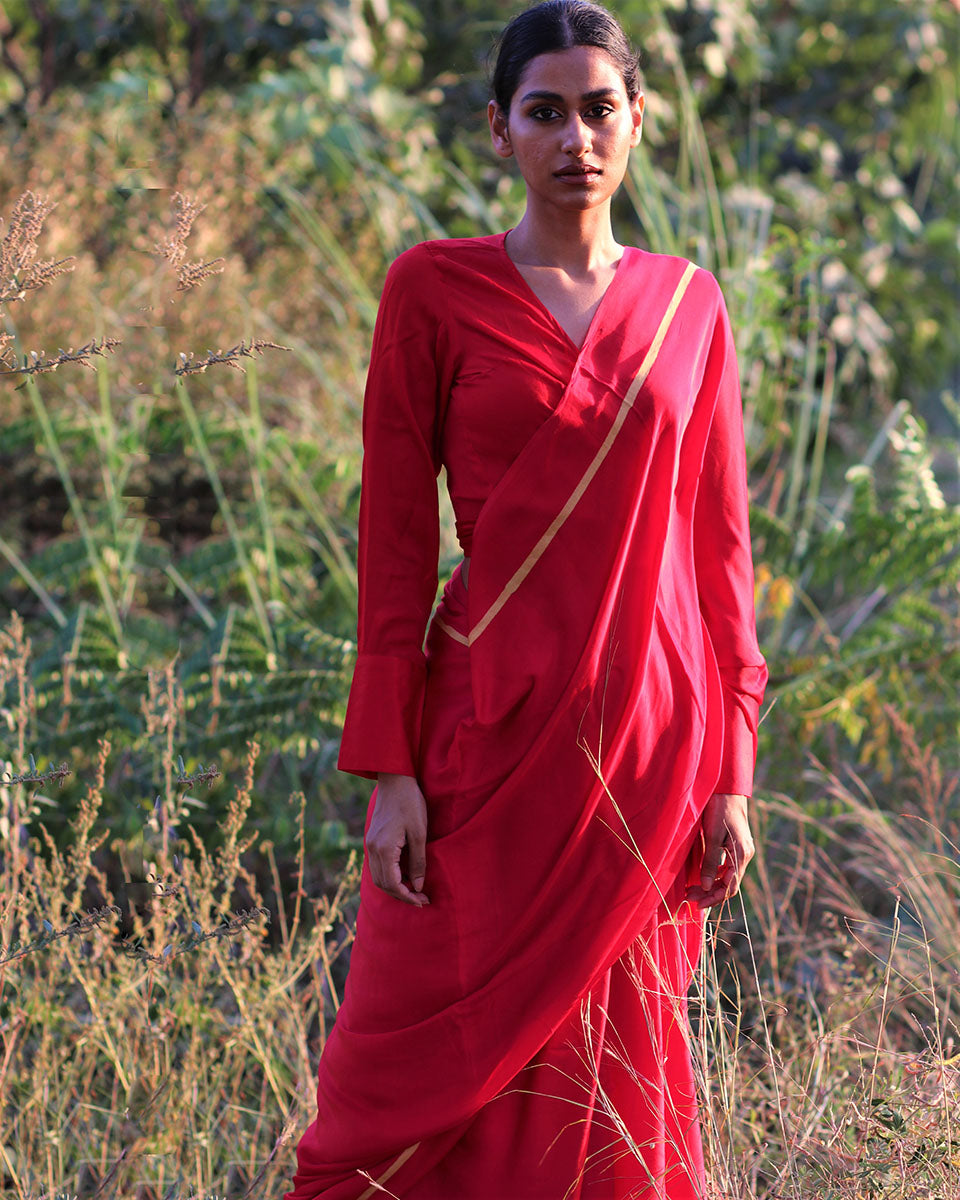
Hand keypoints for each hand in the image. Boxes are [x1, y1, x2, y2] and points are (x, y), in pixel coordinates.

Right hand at [365, 773, 429, 906]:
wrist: (395, 780)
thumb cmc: (410, 803)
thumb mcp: (419, 833)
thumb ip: (418, 861)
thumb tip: (417, 886)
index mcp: (384, 848)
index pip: (393, 884)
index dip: (407, 896)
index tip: (423, 901)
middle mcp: (373, 849)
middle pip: (383, 884)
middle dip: (401, 895)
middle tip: (422, 899)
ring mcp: (370, 844)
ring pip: (379, 877)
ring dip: (395, 887)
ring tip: (414, 889)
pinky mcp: (372, 839)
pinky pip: (378, 865)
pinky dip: (390, 875)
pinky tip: (405, 873)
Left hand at [685, 792, 754, 910]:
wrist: (727, 789)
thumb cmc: (719, 809)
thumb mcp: (712, 836)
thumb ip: (711, 862)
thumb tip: (707, 887)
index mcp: (741, 855)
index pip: (729, 887)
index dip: (713, 898)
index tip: (696, 904)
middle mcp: (745, 855)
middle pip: (729, 884)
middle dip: (710, 894)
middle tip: (689, 898)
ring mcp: (742, 851)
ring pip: (728, 877)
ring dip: (712, 885)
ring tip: (692, 889)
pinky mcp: (736, 846)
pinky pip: (728, 867)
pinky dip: (715, 875)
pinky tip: (702, 876)